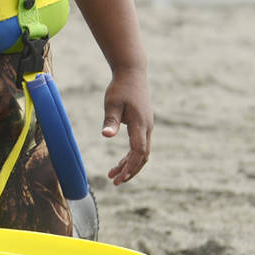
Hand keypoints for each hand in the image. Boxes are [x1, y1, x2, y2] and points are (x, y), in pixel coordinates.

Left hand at [101, 68, 152, 184]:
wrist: (132, 73)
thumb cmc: (120, 87)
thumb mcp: (112, 103)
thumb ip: (110, 120)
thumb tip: (106, 136)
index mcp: (140, 124)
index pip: (138, 152)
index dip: (130, 166)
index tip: (120, 178)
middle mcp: (147, 127)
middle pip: (142, 156)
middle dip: (130, 171)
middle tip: (115, 182)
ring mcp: (147, 126)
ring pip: (142, 152)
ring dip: (130, 165)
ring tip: (113, 175)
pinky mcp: (143, 124)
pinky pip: (140, 145)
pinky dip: (131, 156)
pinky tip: (120, 162)